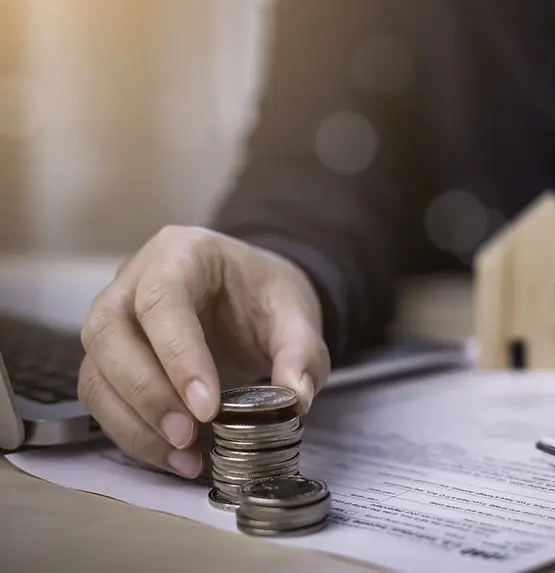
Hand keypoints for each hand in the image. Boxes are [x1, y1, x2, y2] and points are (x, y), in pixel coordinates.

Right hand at [78, 226, 329, 477]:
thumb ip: (302, 350)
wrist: (251, 294)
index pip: (162, 300)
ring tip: (183, 456)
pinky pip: (101, 399)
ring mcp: (113, 319)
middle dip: (147, 393)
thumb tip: (296, 398)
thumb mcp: (296, 312)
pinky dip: (132, 434)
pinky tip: (173, 457)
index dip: (178, 356)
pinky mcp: (109, 358)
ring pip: (96, 372)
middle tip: (188, 435)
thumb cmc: (265, 295)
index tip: (207, 408)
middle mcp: (132, 280)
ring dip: (134, 423)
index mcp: (181, 253)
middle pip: (110, 333)